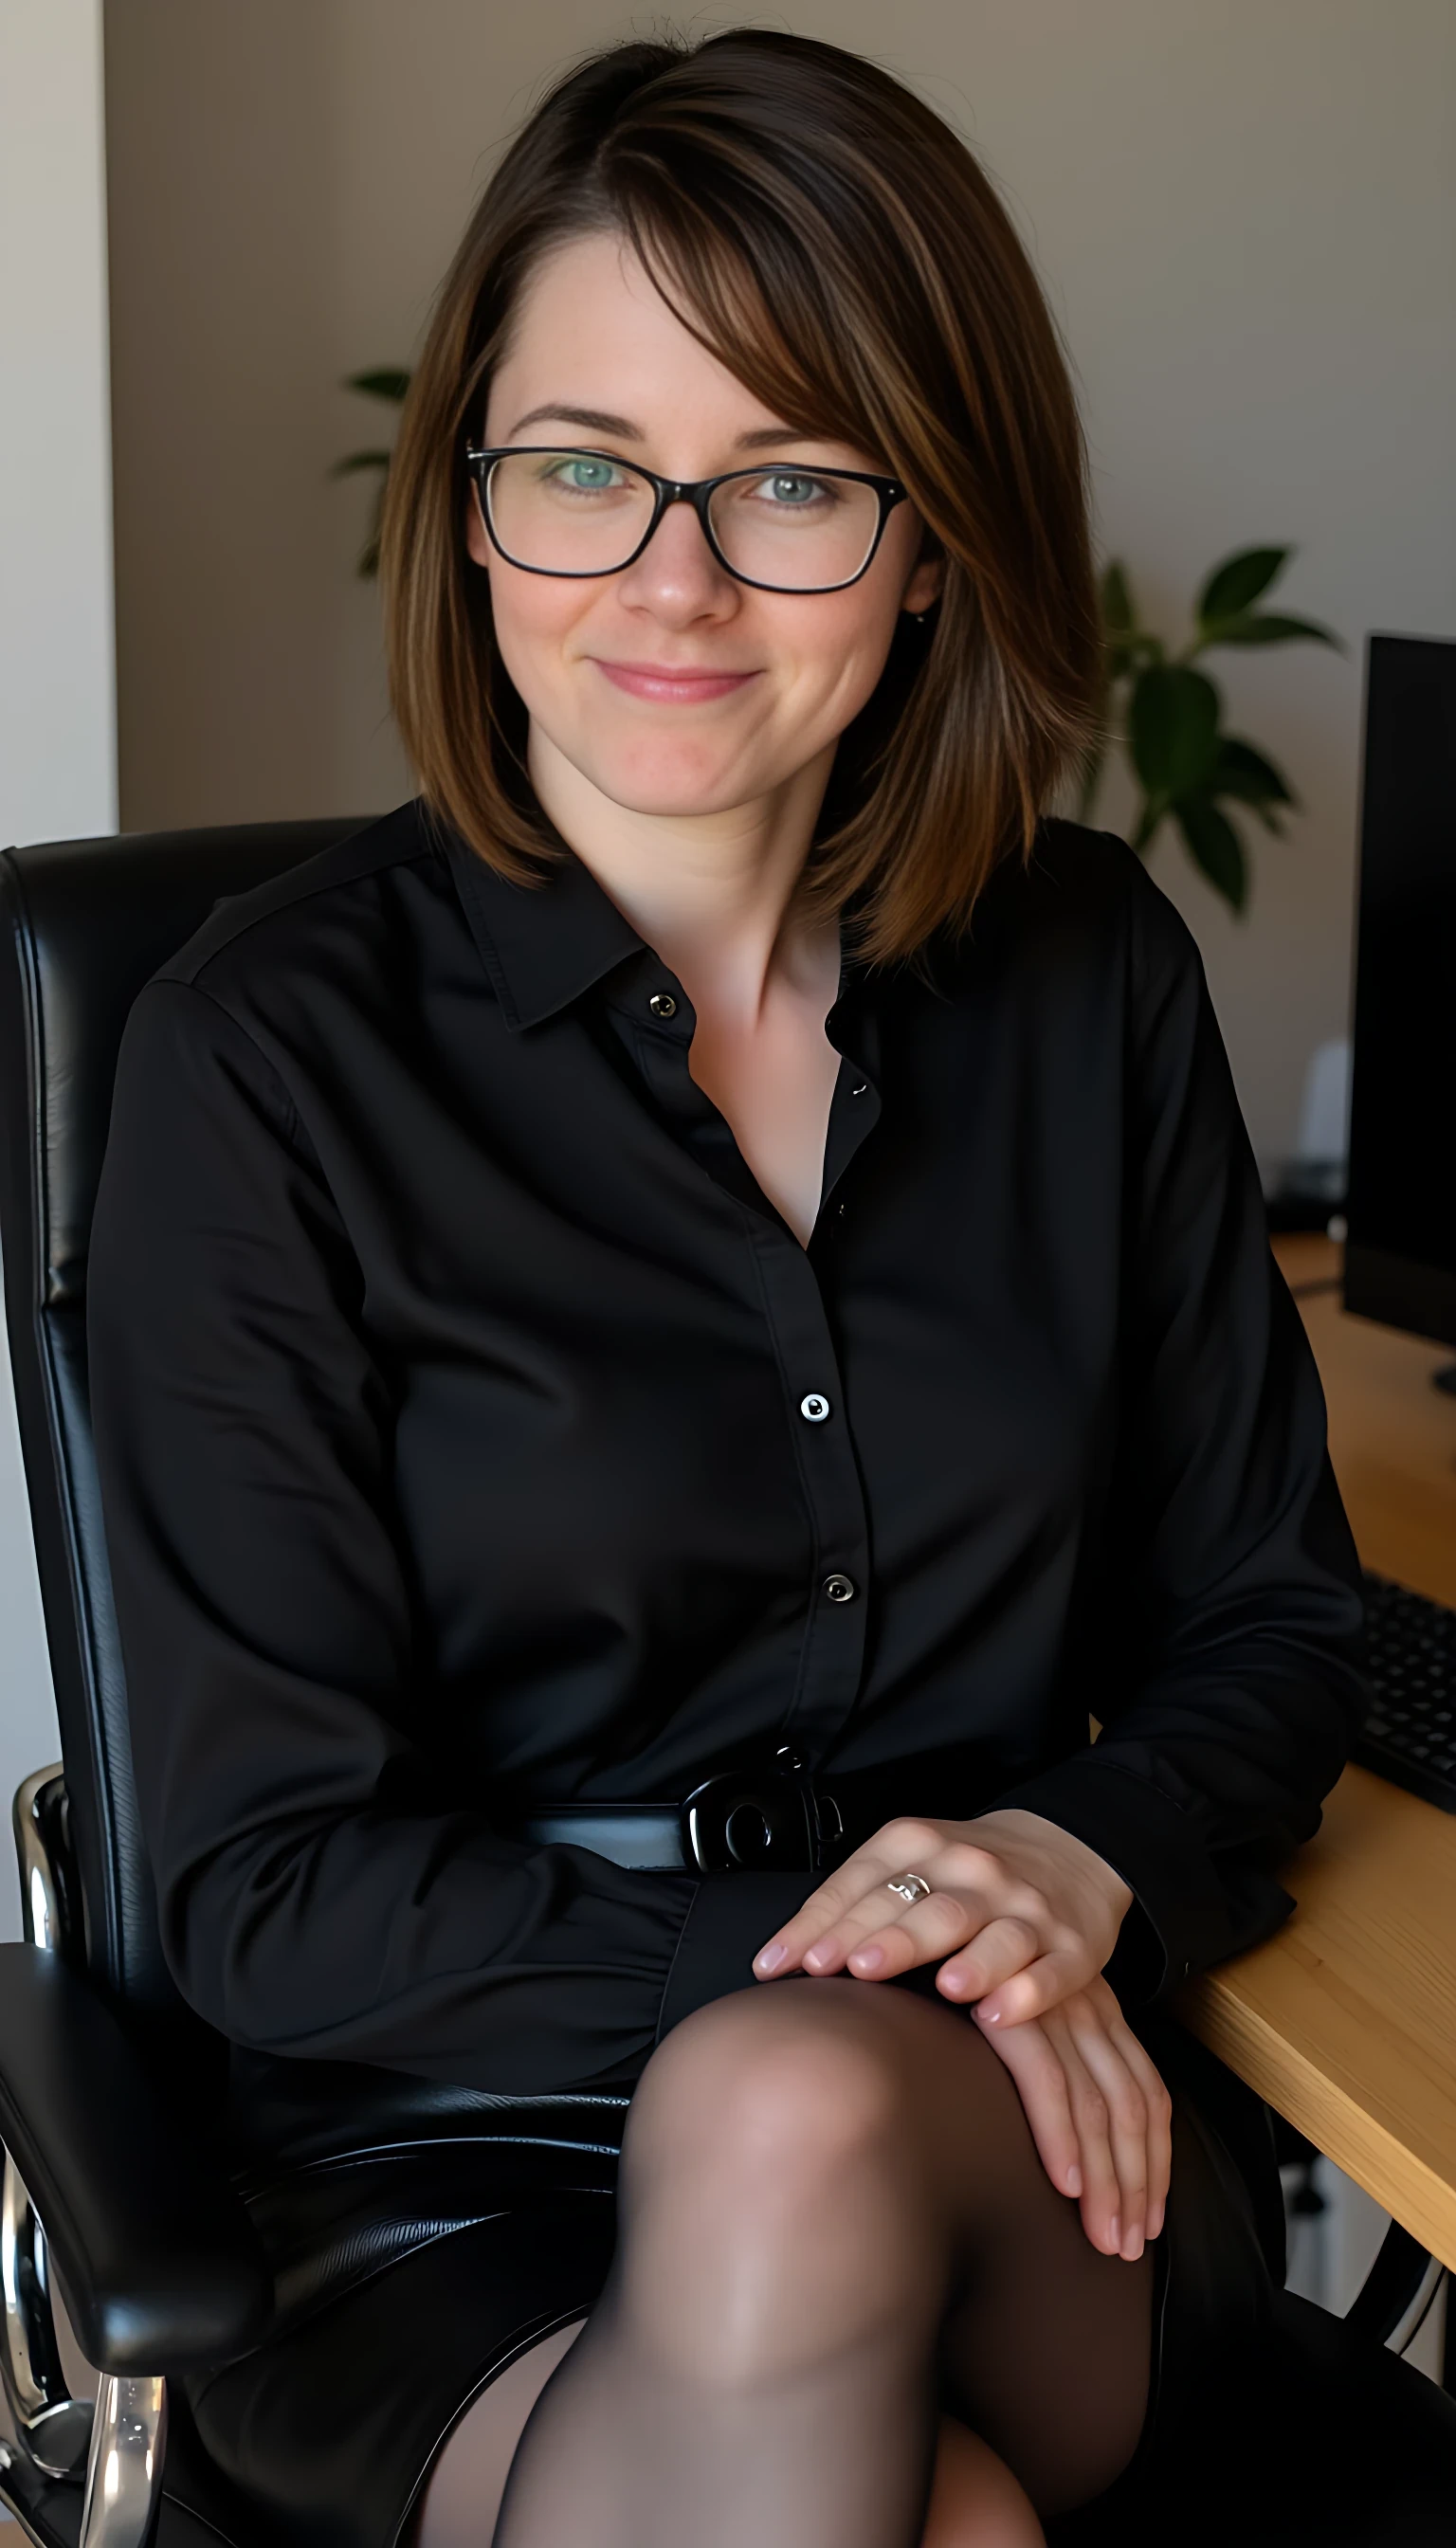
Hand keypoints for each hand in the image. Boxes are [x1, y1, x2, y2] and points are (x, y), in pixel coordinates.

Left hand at [752, 1808, 1133, 2025]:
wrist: (1066, 1850)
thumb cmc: (962, 1871)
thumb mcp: (901, 1864)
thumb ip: (844, 1905)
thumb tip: (774, 1962)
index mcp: (920, 1844)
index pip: (867, 1884)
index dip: (829, 1925)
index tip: (793, 1964)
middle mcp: (974, 1871)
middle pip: (932, 1907)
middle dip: (894, 1940)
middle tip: (857, 1968)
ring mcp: (1026, 1908)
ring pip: (997, 1934)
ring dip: (971, 1961)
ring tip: (947, 1986)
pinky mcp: (1071, 1946)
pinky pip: (1052, 1971)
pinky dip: (1029, 1992)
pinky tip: (1002, 2014)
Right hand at [973, 1976, 1172, 2258]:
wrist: (922, 1919)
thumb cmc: (966, 1974)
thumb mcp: (1029, 2010)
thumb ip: (1054, 2057)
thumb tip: (1074, 2136)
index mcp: (1098, 2008)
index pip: (1149, 2094)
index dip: (1155, 2161)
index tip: (1150, 2218)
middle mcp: (1087, 2006)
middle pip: (1132, 2108)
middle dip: (1135, 2185)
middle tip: (1127, 2245)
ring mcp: (1052, 2007)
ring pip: (1101, 2105)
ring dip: (1107, 2179)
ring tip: (1102, 2235)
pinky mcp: (1013, 2010)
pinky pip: (1049, 2081)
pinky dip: (1063, 2135)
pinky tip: (1065, 2182)